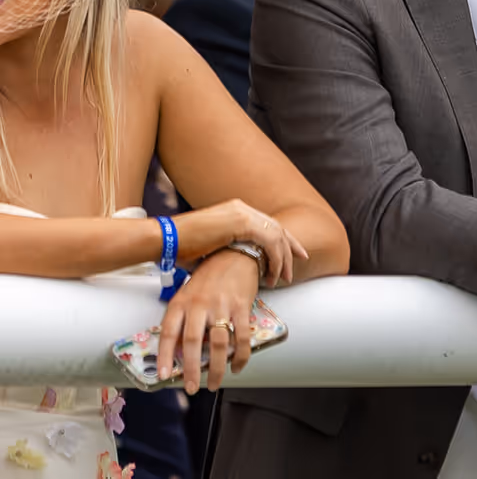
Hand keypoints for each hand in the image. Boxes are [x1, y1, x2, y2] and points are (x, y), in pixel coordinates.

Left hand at [156, 250, 259, 393]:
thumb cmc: (209, 277)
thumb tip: (179, 350)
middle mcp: (199, 304)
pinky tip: (237, 366)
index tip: (163, 375)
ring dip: (217, 368)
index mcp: (181, 302)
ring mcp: (222, 306)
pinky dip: (240, 355)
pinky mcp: (241, 306)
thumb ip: (182, 317)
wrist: (235, 253)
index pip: (169, 333)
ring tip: (215, 383)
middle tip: (192, 387)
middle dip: (192, 369)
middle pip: (193, 342)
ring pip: (218, 343)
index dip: (165, 356)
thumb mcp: (187, 293)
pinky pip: (241, 336)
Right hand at [175, 199, 308, 286]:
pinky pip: (269, 241)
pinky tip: (272, 274)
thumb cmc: (181, 247)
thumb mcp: (211, 246)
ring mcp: (243, 213)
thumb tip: (237, 267)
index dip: (283, 240)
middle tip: (301, 262)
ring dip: (282, 258)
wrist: (165, 239)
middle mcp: (243, 208)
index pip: (268, 225)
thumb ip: (229, 250)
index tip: (294, 254)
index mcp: (236, 211)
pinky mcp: (241, 222)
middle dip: (291, 247)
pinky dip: (274, 258)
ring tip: (283, 278)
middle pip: (278, 227)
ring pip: (277, 235)